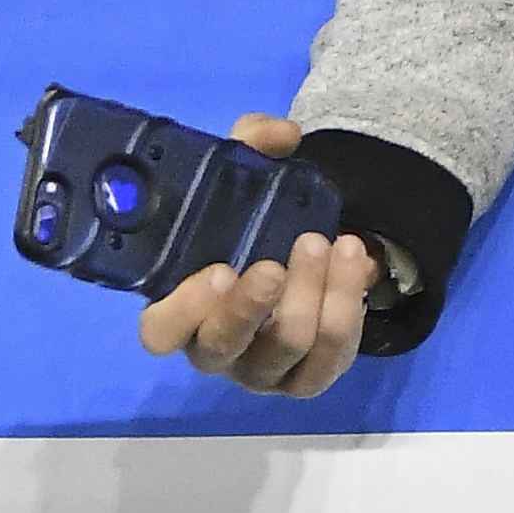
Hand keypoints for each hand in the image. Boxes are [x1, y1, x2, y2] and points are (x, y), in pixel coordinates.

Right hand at [138, 117, 380, 398]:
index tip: (221, 269)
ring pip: (285, 350)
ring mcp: (259, 371)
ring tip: (334, 243)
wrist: (290, 250)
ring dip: (315, 295)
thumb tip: (282, 133)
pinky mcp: (304, 379)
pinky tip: (354, 263)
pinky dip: (347, 308)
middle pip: (225, 347)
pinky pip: (329, 359)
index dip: (185, 310)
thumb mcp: (236, 177)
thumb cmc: (241, 222)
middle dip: (257, 303)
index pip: (159, 334)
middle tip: (293, 251)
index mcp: (176, 310)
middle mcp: (213, 350)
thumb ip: (249, 145)